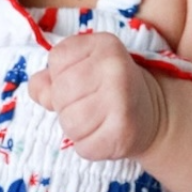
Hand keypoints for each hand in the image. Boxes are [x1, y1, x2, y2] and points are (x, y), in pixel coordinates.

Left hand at [27, 33, 164, 160]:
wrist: (153, 113)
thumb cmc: (109, 88)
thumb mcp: (84, 67)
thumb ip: (53, 75)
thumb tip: (38, 89)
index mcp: (104, 45)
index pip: (57, 59)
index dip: (61, 74)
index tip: (83, 80)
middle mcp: (115, 69)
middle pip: (60, 94)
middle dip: (65, 105)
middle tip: (89, 104)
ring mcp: (121, 101)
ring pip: (69, 123)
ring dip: (76, 129)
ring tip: (96, 120)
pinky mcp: (123, 133)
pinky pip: (83, 147)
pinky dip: (88, 146)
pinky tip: (103, 134)